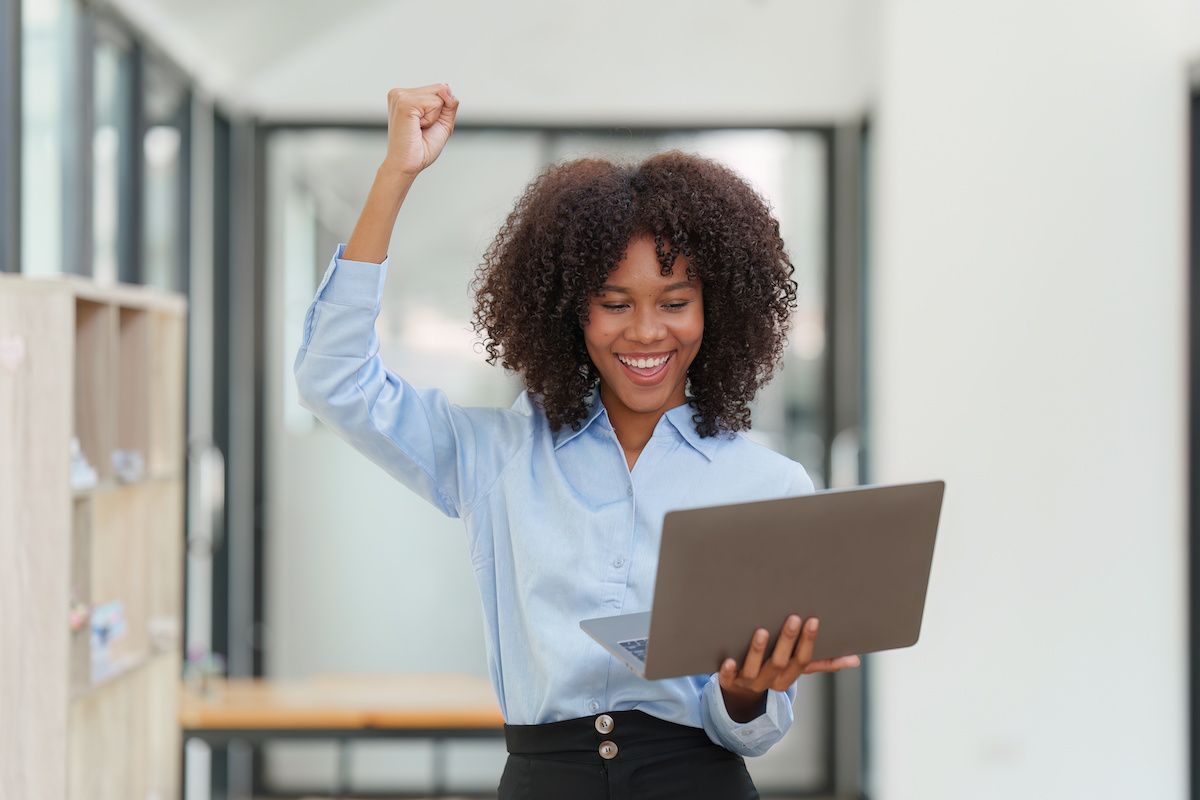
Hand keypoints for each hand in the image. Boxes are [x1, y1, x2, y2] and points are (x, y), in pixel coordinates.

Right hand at [382, 83, 459, 176]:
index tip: (424, 126)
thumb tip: (447, 87)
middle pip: (440, 89)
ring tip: (419, 128)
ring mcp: (400, 96)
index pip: (439, 89)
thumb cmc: (422, 148)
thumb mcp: (443, 121)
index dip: (440, 111)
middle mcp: (400, 92)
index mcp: (406, 95)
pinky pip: (435, 103)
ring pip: (439, 95)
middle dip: (439, 112)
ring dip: (435, 116)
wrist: (407, 165)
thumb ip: (449, 102)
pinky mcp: (404, 103)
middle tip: (422, 128)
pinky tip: (417, 127)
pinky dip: (432, 119)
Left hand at [718, 615, 860, 721]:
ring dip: (758, 652)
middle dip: (787, 641)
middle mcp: (769, 681)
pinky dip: (727, 672)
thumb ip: (824, 663)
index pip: (802, 661)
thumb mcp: (797, 669)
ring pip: (754, 670)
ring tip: (762, 631)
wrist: (740, 695)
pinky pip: (727, 679)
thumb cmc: (774, 672)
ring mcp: (748, 682)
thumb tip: (856, 660)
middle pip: (780, 663)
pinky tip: (728, 660)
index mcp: (788, 677)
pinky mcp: (728, 682)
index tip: (813, 620)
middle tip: (793, 618)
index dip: (808, 642)